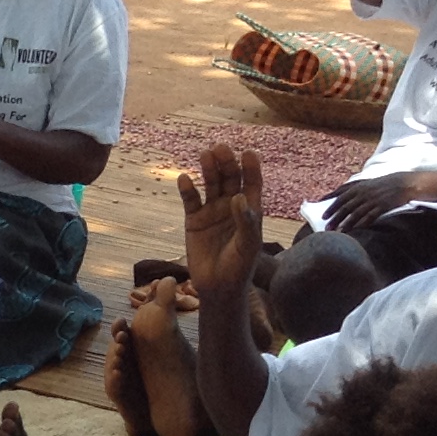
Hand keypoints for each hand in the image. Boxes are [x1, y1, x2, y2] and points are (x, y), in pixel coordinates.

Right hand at [175, 143, 263, 298]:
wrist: (217, 287)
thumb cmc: (239, 267)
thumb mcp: (248, 245)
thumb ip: (246, 221)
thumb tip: (238, 197)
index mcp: (250, 209)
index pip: (252, 183)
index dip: (251, 168)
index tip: (248, 153)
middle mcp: (231, 206)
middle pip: (230, 179)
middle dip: (226, 163)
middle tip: (220, 148)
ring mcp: (212, 211)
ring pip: (210, 185)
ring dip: (209, 170)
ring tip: (205, 155)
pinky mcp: (194, 220)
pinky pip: (191, 200)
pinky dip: (188, 189)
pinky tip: (185, 179)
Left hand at [322, 172, 416, 231]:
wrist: (404, 183)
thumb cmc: (383, 184)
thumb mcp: (366, 183)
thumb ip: (351, 189)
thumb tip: (335, 195)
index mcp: (358, 186)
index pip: (340, 197)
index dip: (331, 206)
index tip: (323, 215)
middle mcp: (363, 193)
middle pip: (345, 207)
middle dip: (335, 218)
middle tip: (326, 228)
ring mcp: (373, 199)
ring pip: (355, 213)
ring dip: (346, 223)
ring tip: (338, 232)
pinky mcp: (382, 206)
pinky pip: (370, 216)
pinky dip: (362, 223)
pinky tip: (355, 230)